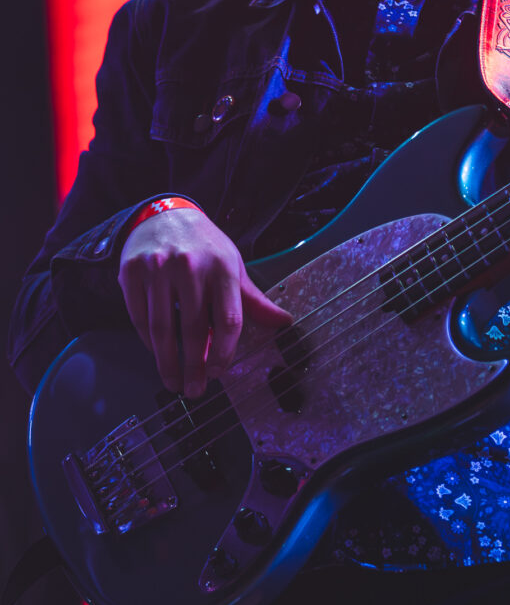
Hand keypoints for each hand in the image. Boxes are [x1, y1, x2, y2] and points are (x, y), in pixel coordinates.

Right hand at [118, 209, 291, 397]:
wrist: (164, 215)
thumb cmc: (204, 246)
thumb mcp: (232, 266)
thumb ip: (253, 300)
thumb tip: (283, 323)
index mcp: (222, 267)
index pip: (228, 319)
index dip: (223, 352)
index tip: (218, 372)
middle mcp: (189, 267)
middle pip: (193, 328)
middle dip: (194, 366)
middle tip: (195, 389)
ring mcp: (158, 269)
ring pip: (162, 328)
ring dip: (167, 362)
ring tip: (174, 382)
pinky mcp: (131, 273)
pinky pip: (138, 317)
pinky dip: (147, 341)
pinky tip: (156, 354)